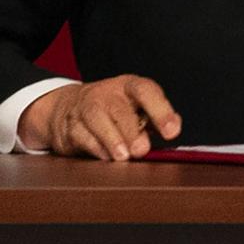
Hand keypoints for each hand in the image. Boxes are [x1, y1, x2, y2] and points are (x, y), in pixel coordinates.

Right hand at [18, 74, 181, 159]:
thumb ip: (156, 117)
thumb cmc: (114, 110)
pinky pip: (81, 135)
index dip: (161, 110)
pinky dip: (95, 148)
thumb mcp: (136, 107)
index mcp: (129, 86)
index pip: (146, 91)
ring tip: (123, 156)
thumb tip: (174, 127)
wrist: (70, 107)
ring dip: (112, 139)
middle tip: (142, 150)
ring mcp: (86, 107)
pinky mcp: (71, 125)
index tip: (172, 131)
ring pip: (97, 119)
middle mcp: (107, 93)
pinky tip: (106, 157)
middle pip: (119, 109)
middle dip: (132, 131)